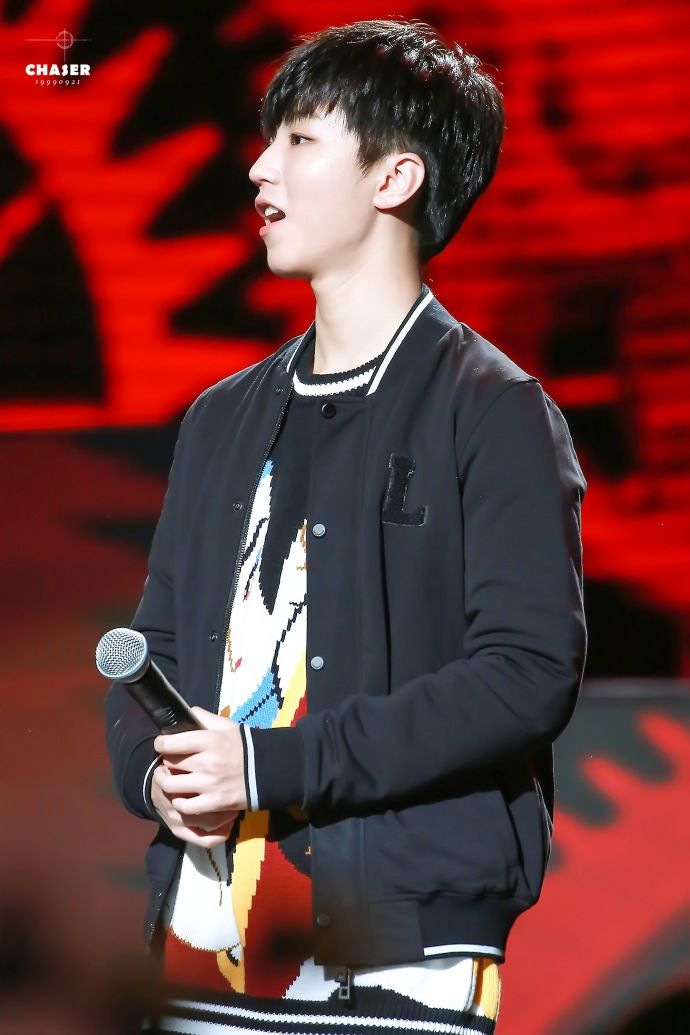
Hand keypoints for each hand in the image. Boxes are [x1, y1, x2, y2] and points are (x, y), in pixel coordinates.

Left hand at [152, 707, 247, 844]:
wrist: (268, 770)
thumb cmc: (244, 746)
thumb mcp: (226, 726)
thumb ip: (204, 717)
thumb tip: (185, 713)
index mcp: (210, 741)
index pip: (171, 742)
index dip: (161, 743)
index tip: (161, 745)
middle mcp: (207, 763)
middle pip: (169, 763)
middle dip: (166, 762)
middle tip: (170, 763)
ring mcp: (210, 785)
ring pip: (171, 786)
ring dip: (167, 783)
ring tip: (170, 780)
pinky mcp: (214, 803)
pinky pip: (184, 806)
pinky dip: (179, 802)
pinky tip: (182, 797)